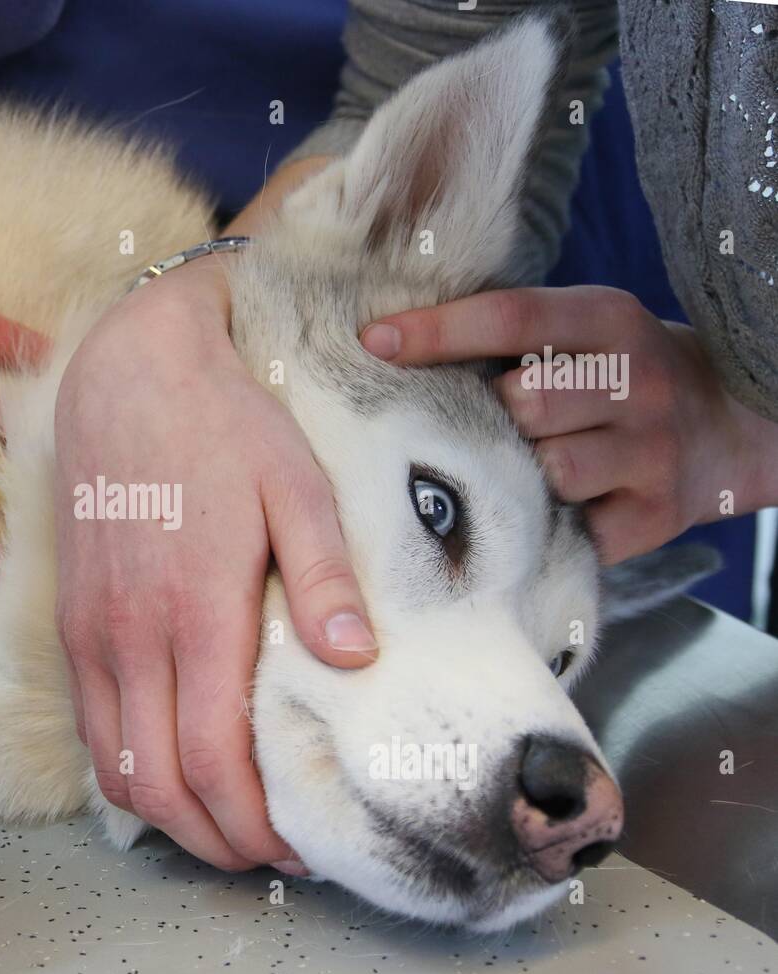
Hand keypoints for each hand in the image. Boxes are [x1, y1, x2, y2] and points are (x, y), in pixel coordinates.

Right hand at [54, 257, 376, 873]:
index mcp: (196, 610)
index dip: (251, 821)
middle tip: (266, 854)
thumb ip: (325, 577)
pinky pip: (90, 724)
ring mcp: (91, 631)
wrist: (127, 374)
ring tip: (221, 824)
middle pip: (156, 784)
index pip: (212, 758)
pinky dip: (126, 769)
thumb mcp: (296, 484)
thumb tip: (357, 662)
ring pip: (111, 766)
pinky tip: (169, 766)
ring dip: (165, 815)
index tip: (295, 846)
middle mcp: (130, 634)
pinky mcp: (71, 620)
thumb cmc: (224, 425)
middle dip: (212, 840)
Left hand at [361, 286, 777, 562]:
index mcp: (609, 321)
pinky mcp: (652, 517)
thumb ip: (507, 337)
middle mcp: (638, 382)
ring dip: (516, 474)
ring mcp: (651, 453)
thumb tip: (388, 343)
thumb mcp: (579, 332)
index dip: (437, 330)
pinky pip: (568, 530)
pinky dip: (538, 527)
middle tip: (487, 424)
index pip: (512, 316)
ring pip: (548, 469)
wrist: (727, 426)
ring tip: (517, 469)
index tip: (372, 341)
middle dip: (492, 414)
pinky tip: (534, 514)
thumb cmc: (614, 377)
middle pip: (526, 400)